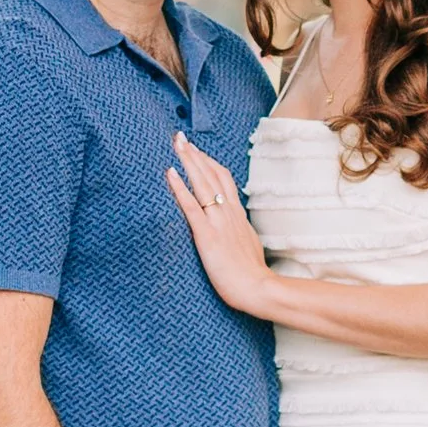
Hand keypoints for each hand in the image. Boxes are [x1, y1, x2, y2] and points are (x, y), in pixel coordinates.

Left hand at [168, 133, 278, 314]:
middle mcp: (228, 212)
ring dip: (188, 161)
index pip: (224, 179)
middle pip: (211, 174)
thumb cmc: (252, 273)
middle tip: (180, 137)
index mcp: (237, 214)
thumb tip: (234, 229)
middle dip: (195, 154)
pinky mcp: (207, 235)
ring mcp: (218, 222)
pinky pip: (191, 206)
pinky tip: (169, 173)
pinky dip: (180, 188)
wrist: (258, 288)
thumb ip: (239, 231)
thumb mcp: (248, 244)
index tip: (196, 150)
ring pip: (203, 183)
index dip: (209, 162)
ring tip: (175, 145)